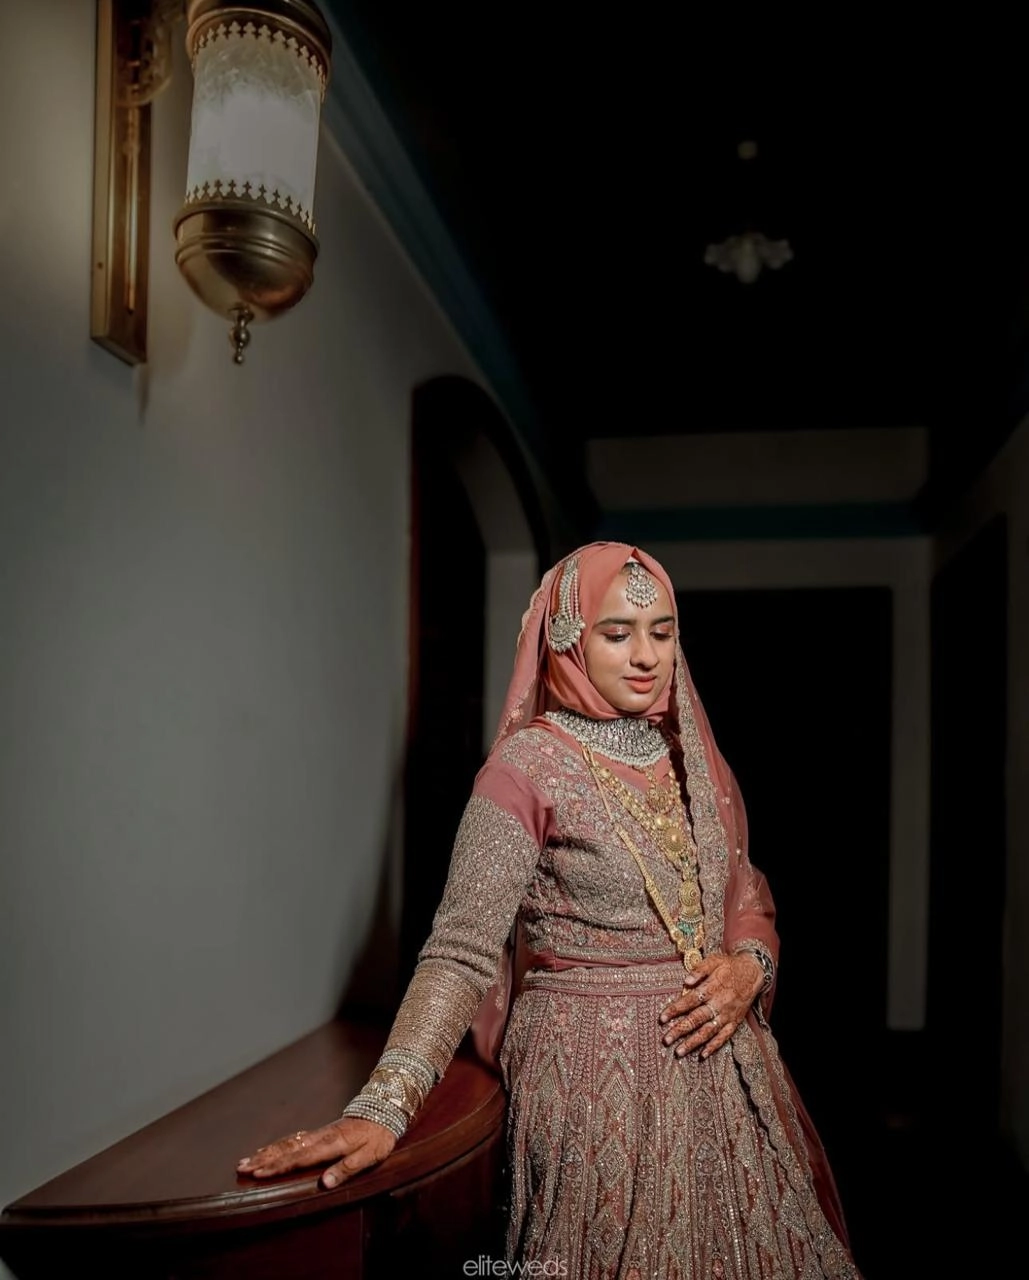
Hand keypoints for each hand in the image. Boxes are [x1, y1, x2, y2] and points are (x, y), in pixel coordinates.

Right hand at [236, 1117, 396, 1188]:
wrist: (383, 1110)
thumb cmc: (377, 1137)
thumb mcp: (369, 1155)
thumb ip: (347, 1168)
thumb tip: (325, 1184)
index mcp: (330, 1144)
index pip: (299, 1158)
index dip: (278, 1167)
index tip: (259, 1174)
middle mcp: (319, 1137)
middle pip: (286, 1149)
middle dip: (263, 1159)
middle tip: (241, 1167)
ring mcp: (317, 1134)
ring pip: (286, 1142)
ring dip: (265, 1152)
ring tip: (245, 1160)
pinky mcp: (318, 1134)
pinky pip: (293, 1139)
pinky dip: (276, 1145)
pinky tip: (266, 1150)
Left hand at [658, 951, 762, 1058]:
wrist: (753, 972)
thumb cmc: (729, 965)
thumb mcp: (714, 960)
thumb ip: (699, 969)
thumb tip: (686, 980)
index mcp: (712, 988)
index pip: (690, 1000)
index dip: (675, 1010)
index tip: (662, 1019)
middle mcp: (719, 1004)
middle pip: (697, 1019)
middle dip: (680, 1030)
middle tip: (666, 1040)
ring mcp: (727, 1015)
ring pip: (708, 1031)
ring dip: (693, 1042)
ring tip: (679, 1052)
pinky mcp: (735, 1022)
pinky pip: (724, 1037)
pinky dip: (714, 1046)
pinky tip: (703, 1055)